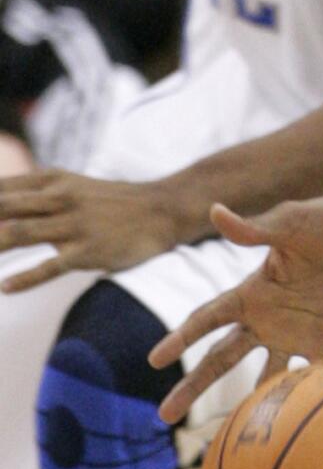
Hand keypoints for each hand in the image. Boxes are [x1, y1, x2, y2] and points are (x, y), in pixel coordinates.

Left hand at [0, 171, 192, 292]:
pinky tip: (5, 287)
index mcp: (50, 181)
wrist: (161, 209)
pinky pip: (50, 266)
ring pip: (17, 234)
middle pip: (1, 210)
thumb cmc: (111, 201)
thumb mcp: (71, 185)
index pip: (0, 190)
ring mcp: (73, 225)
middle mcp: (58, 198)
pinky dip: (24, 278)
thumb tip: (2, 204)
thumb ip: (35, 193)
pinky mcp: (88, 251)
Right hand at [152, 193, 322, 423]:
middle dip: (193, 385)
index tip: (154, 360)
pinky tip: (296, 424)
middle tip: (163, 416)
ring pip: (264, 376)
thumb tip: (215, 210)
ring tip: (232, 436)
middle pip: (220, 359)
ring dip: (250, 404)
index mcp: (251, 292)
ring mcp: (296, 332)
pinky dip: (304, 396)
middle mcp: (266, 318)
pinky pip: (313, 373)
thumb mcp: (289, 222)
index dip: (180, 338)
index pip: (206, 319)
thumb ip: (255, 228)